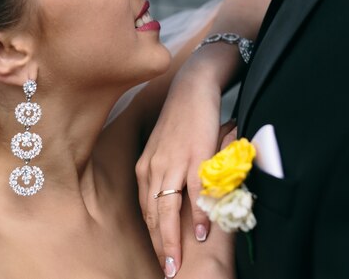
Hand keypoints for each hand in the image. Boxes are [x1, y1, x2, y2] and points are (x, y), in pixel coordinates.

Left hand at [136, 61, 236, 275]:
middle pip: (154, 215)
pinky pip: (195, 190)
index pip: (146, 211)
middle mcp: (154, 167)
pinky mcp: (194, 154)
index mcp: (145, 168)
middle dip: (160, 247)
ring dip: (173, 239)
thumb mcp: (164, 149)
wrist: (191, 88)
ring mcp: (173, 162)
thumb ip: (166, 175)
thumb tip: (174, 202)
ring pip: (168, 208)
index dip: (153, 238)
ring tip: (178, 263)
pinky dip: (198, 214)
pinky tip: (202, 232)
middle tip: (168, 271)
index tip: (159, 258)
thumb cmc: (180, 121)